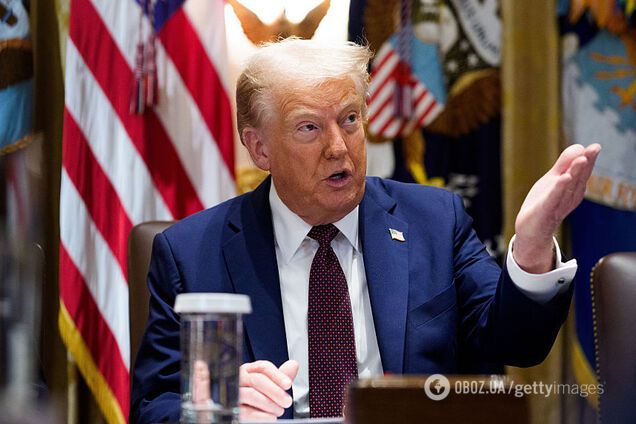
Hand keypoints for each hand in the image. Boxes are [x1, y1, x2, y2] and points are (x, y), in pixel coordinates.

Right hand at [239, 359, 298, 421]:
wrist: (248, 416)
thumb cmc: (259, 399)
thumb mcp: (271, 386)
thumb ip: (281, 376)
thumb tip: (293, 365)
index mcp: (249, 370)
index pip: (263, 367)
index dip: (278, 375)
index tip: (288, 384)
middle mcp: (239, 379)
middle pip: (257, 379)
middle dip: (275, 391)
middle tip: (287, 401)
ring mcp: (235, 394)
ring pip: (251, 394)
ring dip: (269, 404)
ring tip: (279, 411)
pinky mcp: (234, 409)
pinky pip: (246, 411)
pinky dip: (262, 416)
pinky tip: (271, 417)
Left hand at [513, 143, 600, 272]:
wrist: (532, 229)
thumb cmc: (544, 202)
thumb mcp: (554, 179)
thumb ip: (565, 164)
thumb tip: (579, 146)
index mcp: (574, 188)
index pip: (583, 171)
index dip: (589, 158)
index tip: (595, 146)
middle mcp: (570, 196)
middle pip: (579, 177)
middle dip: (586, 163)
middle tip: (593, 149)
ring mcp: (559, 203)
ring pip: (568, 186)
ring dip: (575, 172)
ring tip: (581, 159)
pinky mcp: (546, 210)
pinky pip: (553, 198)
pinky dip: (559, 188)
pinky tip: (563, 178)